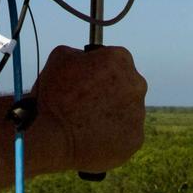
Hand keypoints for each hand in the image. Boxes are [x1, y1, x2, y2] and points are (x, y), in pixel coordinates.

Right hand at [32, 45, 146, 174]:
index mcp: (120, 59)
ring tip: (90, 120)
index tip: (90, 78)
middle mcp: (136, 84)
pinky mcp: (136, 139)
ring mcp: (138, 113)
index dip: (101, 68)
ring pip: (128, 109)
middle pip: (127, 83)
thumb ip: (82, 53)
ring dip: (114, 112)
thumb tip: (87, 60)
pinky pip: (127, 133)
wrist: (54, 138)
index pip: (116, 58)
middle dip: (112, 89)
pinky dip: (114, 134)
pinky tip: (95, 135)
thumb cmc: (55, 94)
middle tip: (90, 100)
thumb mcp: (62, 55)